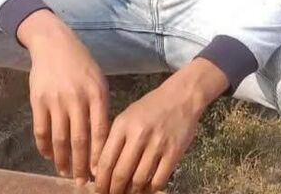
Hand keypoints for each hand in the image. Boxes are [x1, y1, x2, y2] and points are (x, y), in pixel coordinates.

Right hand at [17, 9, 108, 184]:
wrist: (53, 42)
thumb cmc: (80, 63)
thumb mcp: (98, 80)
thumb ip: (100, 107)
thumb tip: (102, 140)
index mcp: (97, 93)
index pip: (100, 131)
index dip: (100, 156)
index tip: (100, 172)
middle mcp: (77, 98)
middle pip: (80, 140)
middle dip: (82, 166)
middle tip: (82, 182)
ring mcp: (56, 100)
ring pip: (59, 140)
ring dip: (63, 161)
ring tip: (66, 173)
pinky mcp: (38, 100)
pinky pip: (41, 131)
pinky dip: (44, 148)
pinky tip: (49, 156)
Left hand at [94, 58, 228, 193]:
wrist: (181, 96)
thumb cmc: (151, 107)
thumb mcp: (127, 116)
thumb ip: (114, 139)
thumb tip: (100, 170)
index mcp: (123, 124)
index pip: (106, 160)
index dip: (101, 182)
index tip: (99, 191)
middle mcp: (138, 134)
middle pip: (121, 174)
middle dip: (114, 191)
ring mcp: (157, 144)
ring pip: (139, 180)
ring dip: (132, 192)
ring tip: (129, 193)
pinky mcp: (174, 152)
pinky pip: (158, 180)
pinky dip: (150, 189)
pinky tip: (147, 188)